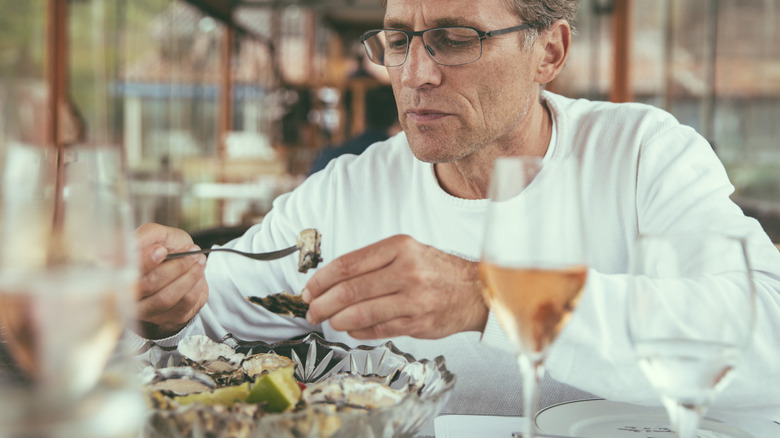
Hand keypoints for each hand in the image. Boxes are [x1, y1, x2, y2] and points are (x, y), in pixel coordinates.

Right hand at [134, 223, 207, 338]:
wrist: (187, 261)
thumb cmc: (167, 246)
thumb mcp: (157, 234)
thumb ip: (145, 235)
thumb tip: (132, 244)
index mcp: (120, 272)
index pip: (126, 272)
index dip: (144, 262)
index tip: (161, 250)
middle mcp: (128, 295)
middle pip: (148, 285)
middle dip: (175, 266)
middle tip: (192, 251)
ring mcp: (146, 311)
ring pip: (166, 298)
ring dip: (188, 276)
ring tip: (199, 259)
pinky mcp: (167, 318)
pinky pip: (184, 304)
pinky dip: (195, 285)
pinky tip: (199, 271)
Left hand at [302, 235, 487, 339]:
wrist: (475, 290)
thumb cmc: (435, 270)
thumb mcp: (407, 251)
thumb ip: (372, 263)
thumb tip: (330, 281)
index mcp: (399, 247)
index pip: (348, 264)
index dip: (321, 279)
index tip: (309, 288)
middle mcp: (406, 271)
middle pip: (350, 290)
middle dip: (322, 303)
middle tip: (311, 309)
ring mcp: (413, 299)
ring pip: (360, 313)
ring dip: (336, 320)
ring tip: (327, 320)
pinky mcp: (417, 323)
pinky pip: (377, 329)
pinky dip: (357, 330)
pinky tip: (350, 327)